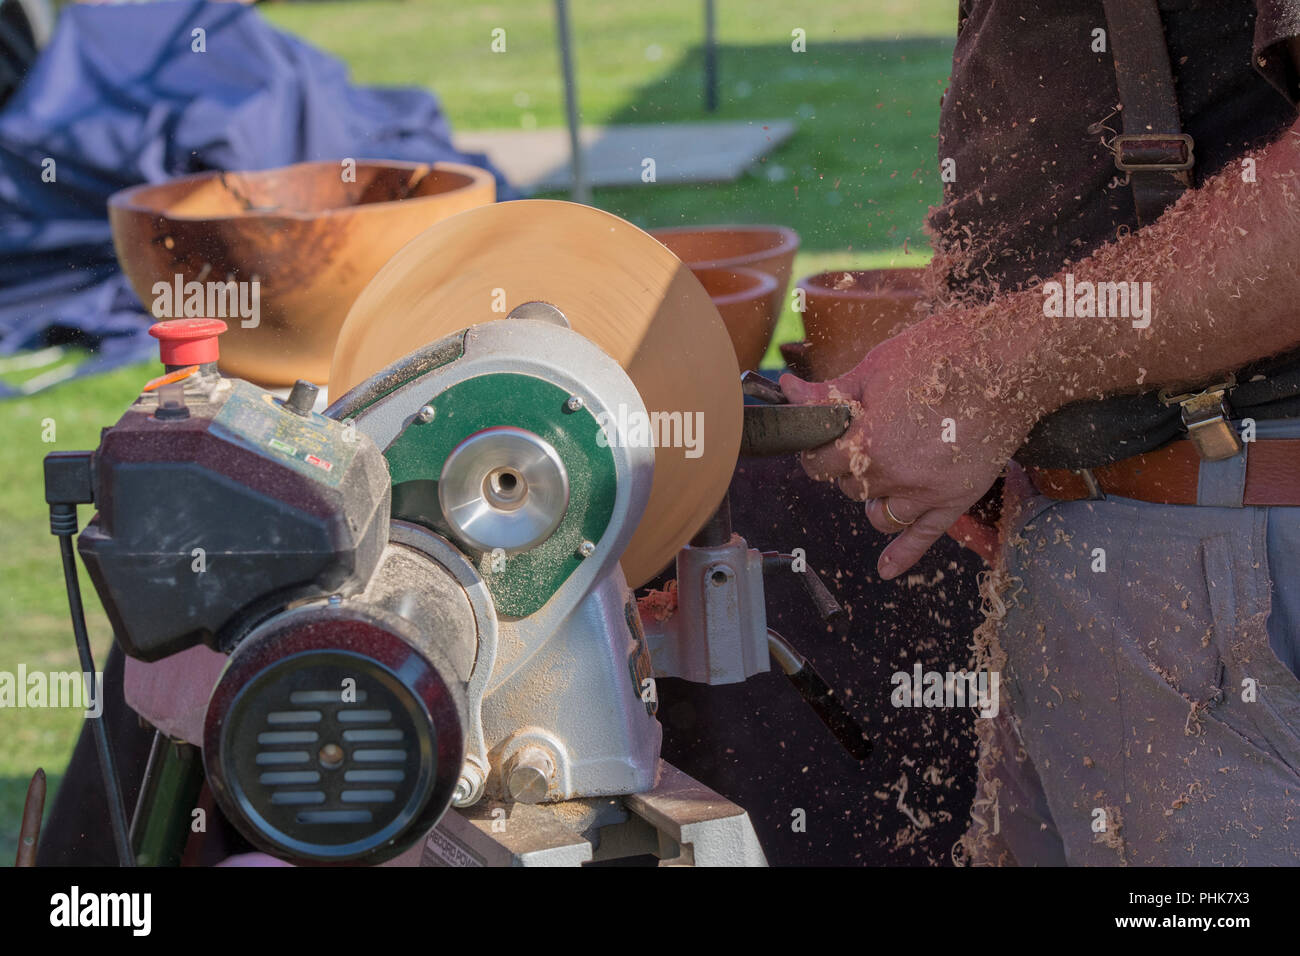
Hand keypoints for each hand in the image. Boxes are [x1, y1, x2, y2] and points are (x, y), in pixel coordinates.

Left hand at [781, 321, 1035, 579]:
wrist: (1011, 363)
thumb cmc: (943, 354)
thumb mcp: (876, 366)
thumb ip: (830, 392)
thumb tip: (788, 392)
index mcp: (867, 440)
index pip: (819, 462)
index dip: (818, 448)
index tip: (826, 437)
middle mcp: (891, 474)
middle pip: (847, 487)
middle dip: (847, 467)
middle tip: (862, 441)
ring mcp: (923, 493)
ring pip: (877, 514)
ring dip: (872, 498)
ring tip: (881, 472)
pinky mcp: (953, 500)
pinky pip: (921, 538)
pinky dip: (901, 557)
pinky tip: (886, 569)